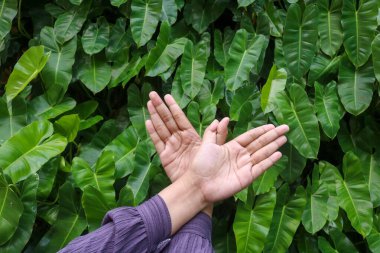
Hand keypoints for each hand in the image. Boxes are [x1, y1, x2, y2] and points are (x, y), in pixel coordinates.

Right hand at [145, 92, 228, 181]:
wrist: (200, 186)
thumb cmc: (208, 168)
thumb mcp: (214, 149)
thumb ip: (218, 135)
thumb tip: (223, 119)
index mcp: (191, 135)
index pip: (180, 118)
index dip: (173, 107)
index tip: (167, 95)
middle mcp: (179, 139)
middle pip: (168, 120)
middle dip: (160, 107)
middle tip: (152, 94)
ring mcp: (171, 147)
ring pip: (161, 128)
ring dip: (155, 115)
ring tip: (149, 103)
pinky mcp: (165, 157)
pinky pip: (158, 142)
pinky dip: (153, 132)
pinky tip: (148, 122)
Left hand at [158, 120, 288, 232]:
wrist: (199, 184)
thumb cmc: (200, 165)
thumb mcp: (206, 145)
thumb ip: (213, 132)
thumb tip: (219, 119)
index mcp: (232, 147)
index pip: (250, 137)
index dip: (261, 131)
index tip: (272, 125)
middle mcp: (240, 156)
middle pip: (260, 143)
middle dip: (272, 136)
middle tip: (285, 128)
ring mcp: (244, 167)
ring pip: (262, 154)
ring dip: (274, 146)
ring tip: (284, 138)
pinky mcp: (247, 177)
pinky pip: (260, 167)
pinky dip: (270, 161)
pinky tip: (278, 154)